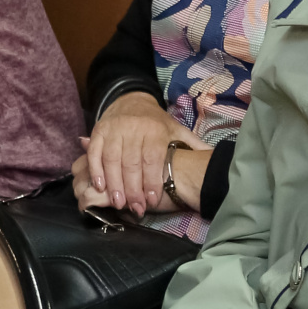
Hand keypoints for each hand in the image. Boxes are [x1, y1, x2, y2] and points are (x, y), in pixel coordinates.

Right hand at [79, 93, 196, 212]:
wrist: (131, 100)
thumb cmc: (155, 122)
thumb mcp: (175, 130)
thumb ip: (191, 144)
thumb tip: (212, 157)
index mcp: (154, 129)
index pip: (152, 158)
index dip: (152, 181)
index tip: (152, 201)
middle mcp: (133, 128)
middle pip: (131, 162)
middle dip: (133, 188)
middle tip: (136, 208)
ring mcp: (113, 129)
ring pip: (112, 159)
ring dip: (114, 183)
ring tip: (118, 203)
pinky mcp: (99, 131)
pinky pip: (95, 153)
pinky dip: (96, 170)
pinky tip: (99, 186)